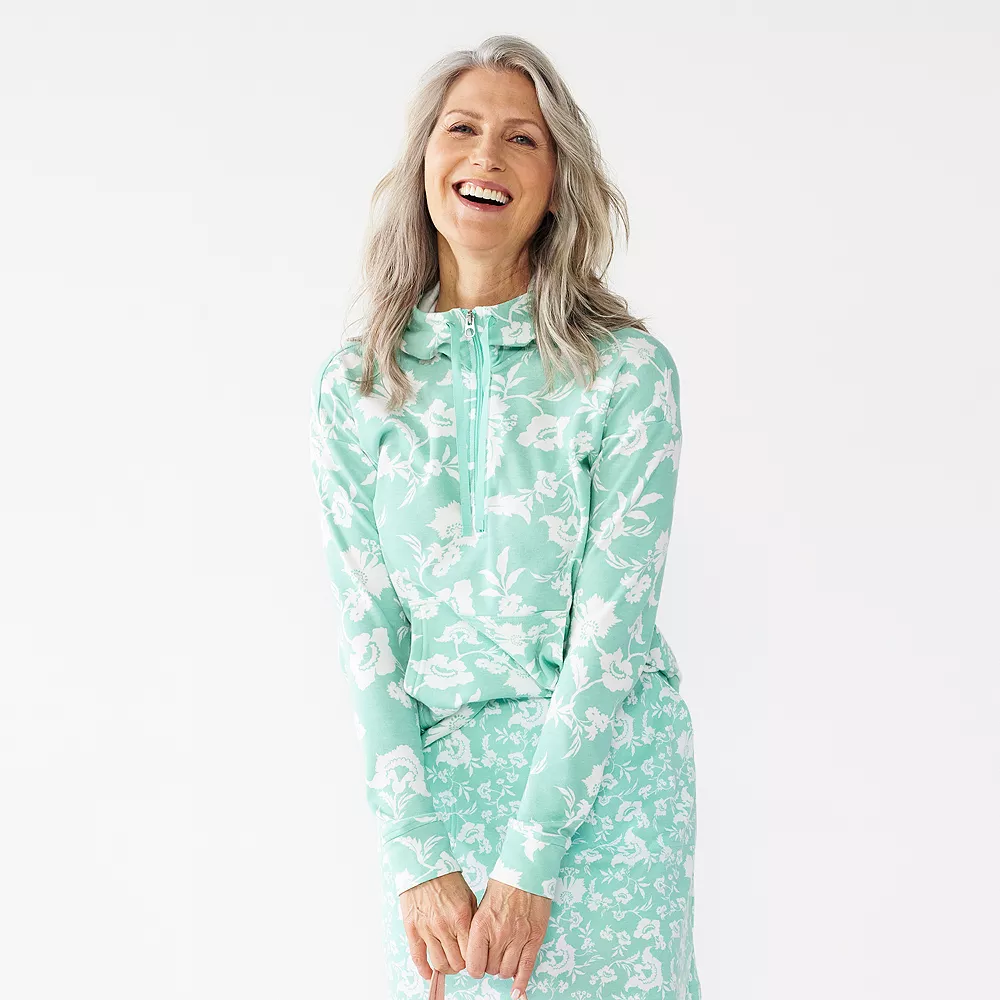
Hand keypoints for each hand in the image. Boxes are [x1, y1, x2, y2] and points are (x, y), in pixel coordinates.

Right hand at [400, 871, 477, 979]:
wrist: (423, 865)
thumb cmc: (447, 879)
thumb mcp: (468, 896)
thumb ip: (472, 920)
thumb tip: (475, 941)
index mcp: (461, 917)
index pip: (470, 953)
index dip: (473, 959)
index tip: (473, 958)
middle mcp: (444, 926)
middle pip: (456, 963)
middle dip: (460, 965)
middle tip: (460, 961)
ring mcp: (426, 929)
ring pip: (439, 963)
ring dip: (445, 968)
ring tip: (448, 964)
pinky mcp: (412, 929)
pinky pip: (418, 957)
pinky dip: (424, 970)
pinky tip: (429, 973)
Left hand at [465, 878, 551, 997]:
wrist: (528, 871)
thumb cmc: (504, 884)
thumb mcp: (483, 904)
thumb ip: (479, 929)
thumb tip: (475, 950)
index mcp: (481, 925)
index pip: (474, 964)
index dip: (475, 968)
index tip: (477, 964)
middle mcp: (499, 934)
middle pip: (491, 969)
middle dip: (490, 965)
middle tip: (493, 956)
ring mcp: (518, 937)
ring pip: (507, 971)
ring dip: (505, 969)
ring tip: (505, 957)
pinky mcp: (535, 938)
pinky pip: (527, 968)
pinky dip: (522, 981)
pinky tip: (518, 989)